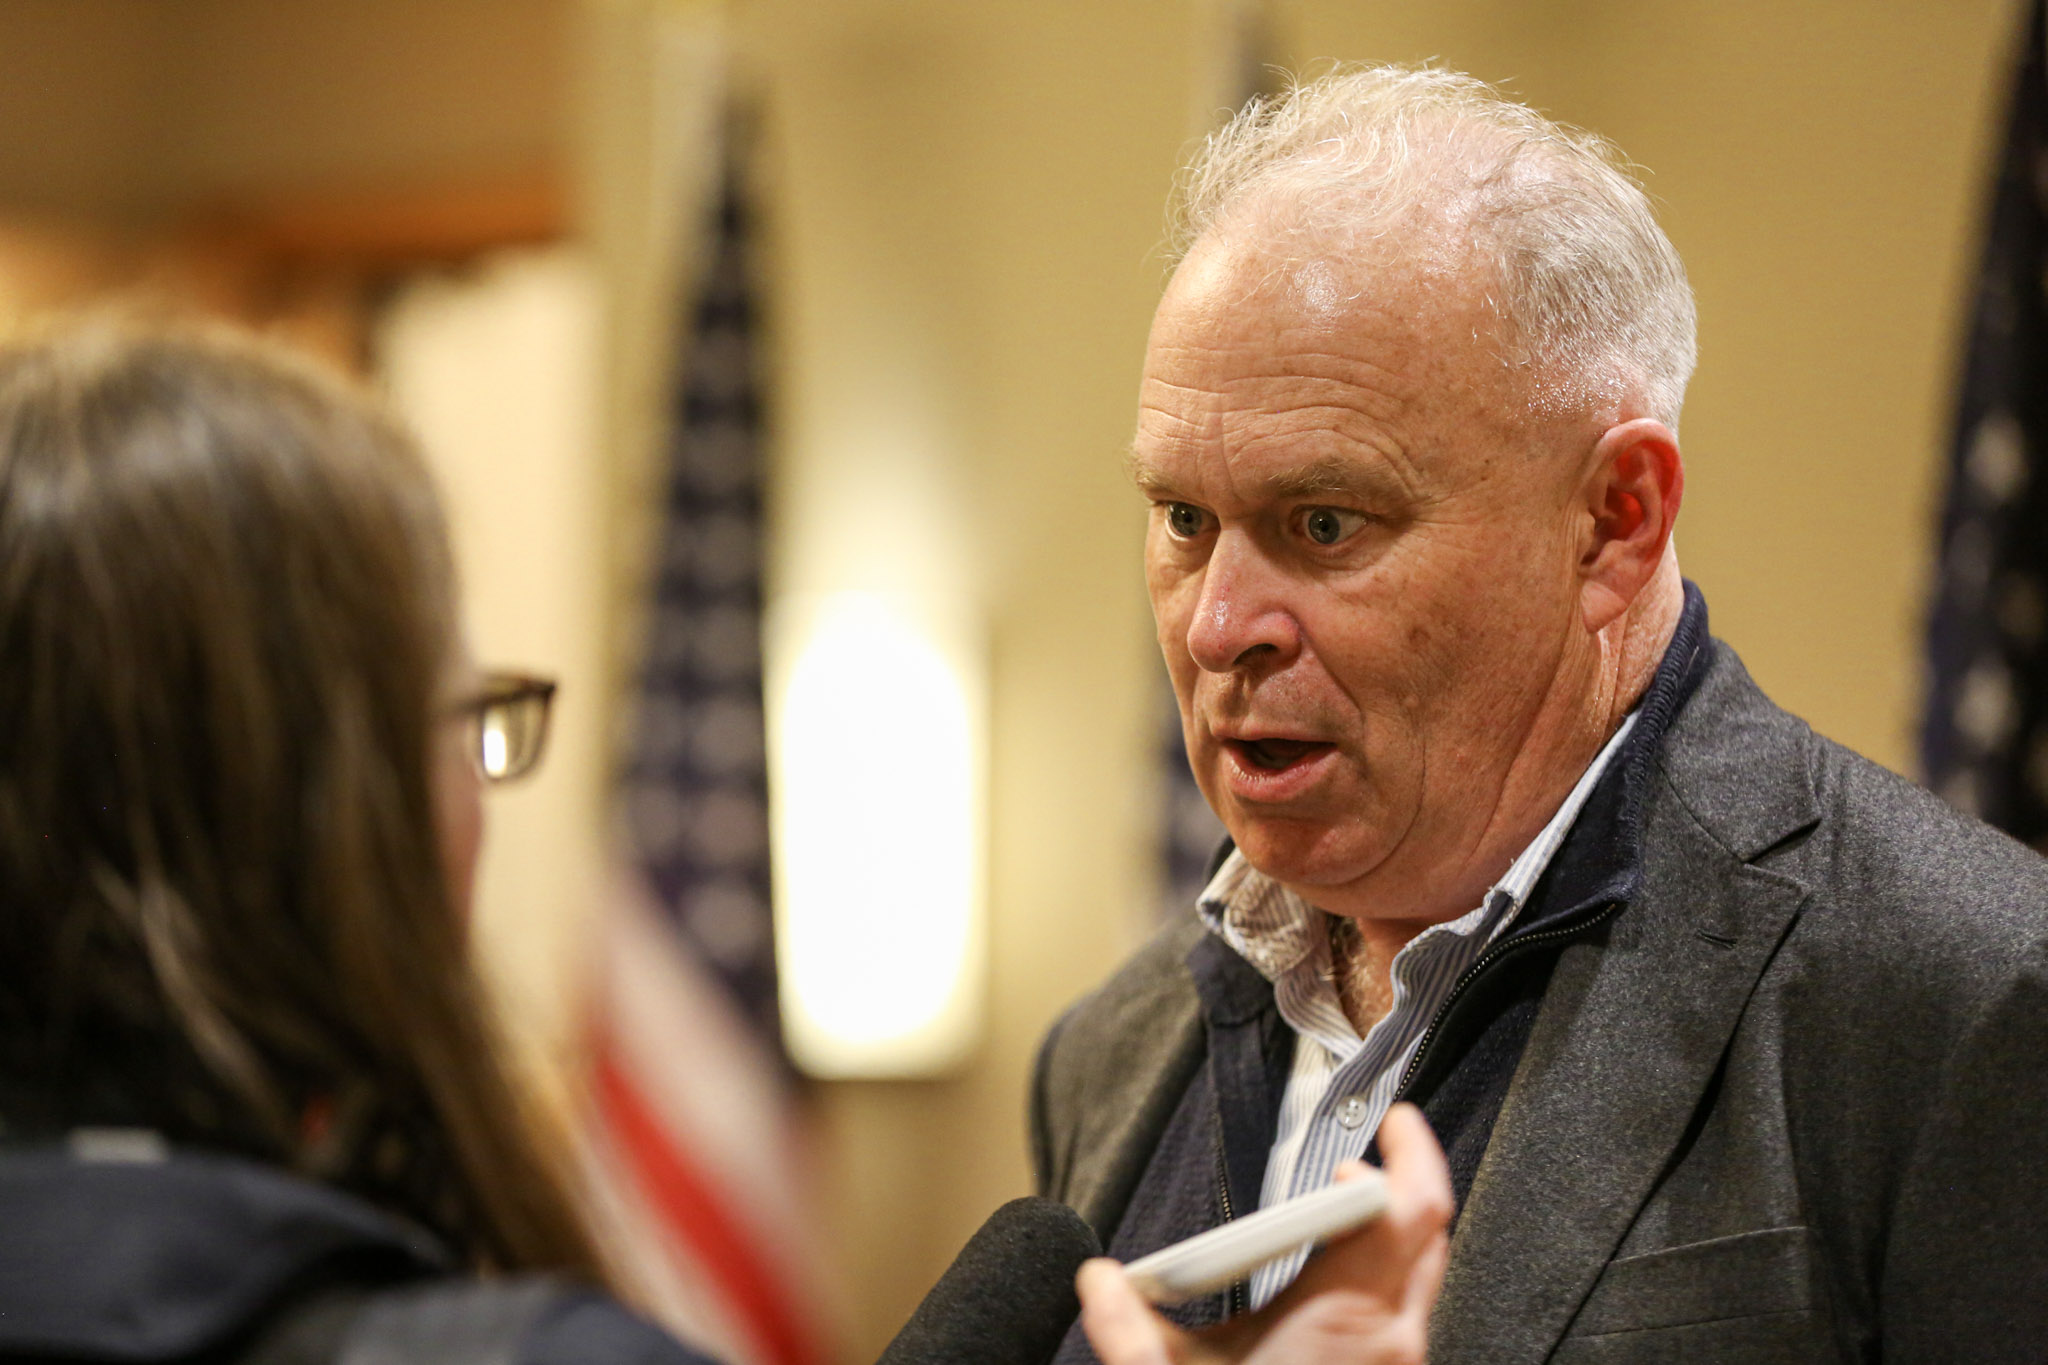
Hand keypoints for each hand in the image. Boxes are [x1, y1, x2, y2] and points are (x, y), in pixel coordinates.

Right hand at [1075, 1102, 1451, 1364]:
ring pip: (1422, 1279)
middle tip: (1368, 1150)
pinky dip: (1385, 1282)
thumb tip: (1097, 1280)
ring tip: (1344, 1212)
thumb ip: (1127, 1333)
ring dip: (1392, 1236)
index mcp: (1350, 1317)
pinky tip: (1339, 1283)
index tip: (1387, 1122)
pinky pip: (1407, 1316)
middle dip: (1402, 1183)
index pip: (1413, 1209)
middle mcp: (1394, 1341)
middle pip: (1428, 1234)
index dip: (1409, 1155)